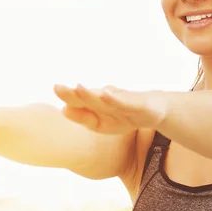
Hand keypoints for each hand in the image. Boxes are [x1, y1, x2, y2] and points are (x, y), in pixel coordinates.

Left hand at [53, 84, 167, 133]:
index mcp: (98, 106)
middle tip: (57, 87)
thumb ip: (85, 117)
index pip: (80, 104)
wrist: (155, 109)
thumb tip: (64, 109)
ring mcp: (122, 101)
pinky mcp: (136, 103)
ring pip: (104, 99)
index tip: (56, 91)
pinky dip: (115, 98)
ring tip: (78, 88)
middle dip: (73, 94)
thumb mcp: (104, 123)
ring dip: (91, 94)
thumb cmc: (125, 114)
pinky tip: (106, 94)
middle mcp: (108, 100)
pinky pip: (124, 101)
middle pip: (88, 97)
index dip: (68, 99)